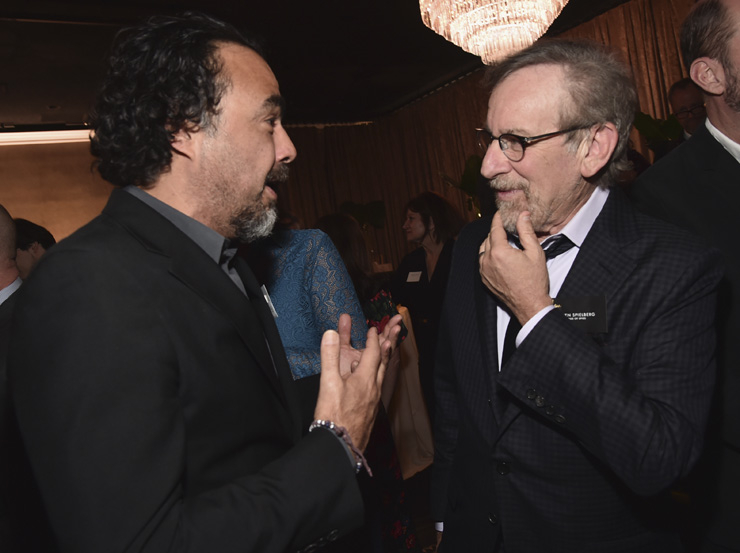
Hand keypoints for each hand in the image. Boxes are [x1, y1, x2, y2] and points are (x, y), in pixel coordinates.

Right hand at [315, 313, 401, 451]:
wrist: (340, 446)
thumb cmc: (334, 417)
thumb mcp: (328, 383)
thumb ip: (330, 356)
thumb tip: (331, 333)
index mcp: (366, 379)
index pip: (373, 353)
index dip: (373, 338)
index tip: (372, 328)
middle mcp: (374, 389)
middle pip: (384, 362)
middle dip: (386, 345)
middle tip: (390, 333)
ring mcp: (374, 401)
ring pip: (381, 375)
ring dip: (382, 360)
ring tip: (381, 351)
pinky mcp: (371, 411)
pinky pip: (376, 387)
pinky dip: (374, 376)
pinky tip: (365, 380)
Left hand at [478, 211, 550, 323]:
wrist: (529, 305)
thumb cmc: (534, 281)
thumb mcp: (535, 252)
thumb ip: (526, 231)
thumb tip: (523, 215)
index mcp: (499, 252)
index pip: (495, 228)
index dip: (498, 218)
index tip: (501, 213)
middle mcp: (487, 261)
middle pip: (488, 238)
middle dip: (496, 230)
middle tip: (507, 226)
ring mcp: (484, 271)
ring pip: (483, 249)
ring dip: (491, 242)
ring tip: (504, 240)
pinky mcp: (484, 279)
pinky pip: (482, 261)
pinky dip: (488, 255)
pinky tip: (500, 255)